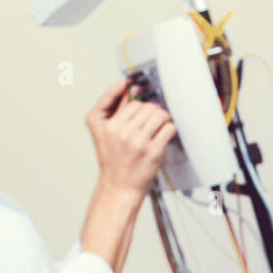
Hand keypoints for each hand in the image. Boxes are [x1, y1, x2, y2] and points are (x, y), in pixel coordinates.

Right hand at [85, 77, 177, 195]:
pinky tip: (163, 135)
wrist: (119, 186)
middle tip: (152, 119)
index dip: (140, 100)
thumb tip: (128, 86)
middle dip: (152, 110)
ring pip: (159, 114)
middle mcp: (120, 133)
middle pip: (146, 107)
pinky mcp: (152, 152)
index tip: (143, 94)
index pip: (131, 102)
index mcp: (106, 126)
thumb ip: (114, 108)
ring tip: (159, 126)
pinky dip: (169, 129)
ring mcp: (137, 142)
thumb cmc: (112, 160)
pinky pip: (169, 128)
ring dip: (163, 118)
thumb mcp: (102, 132)